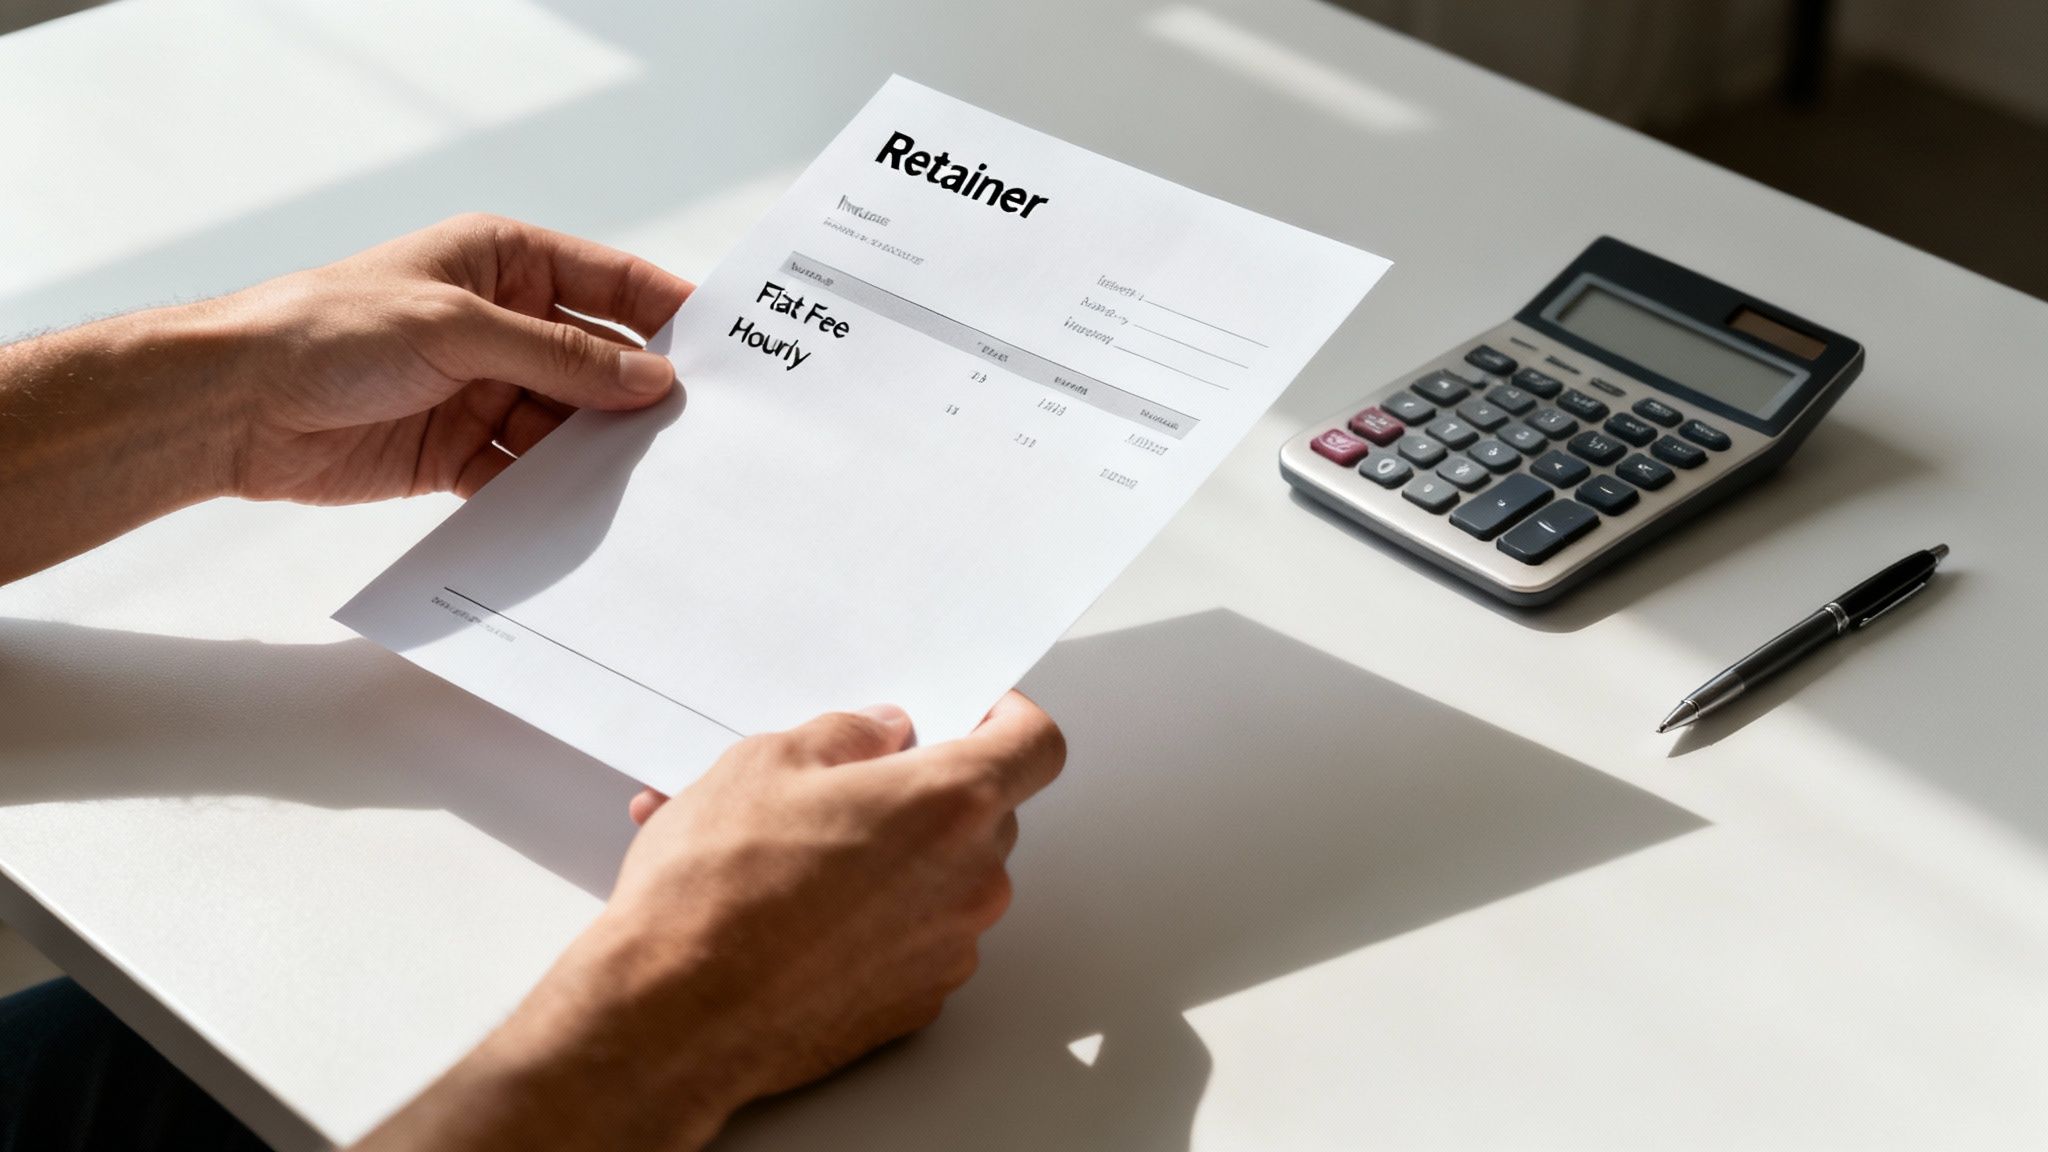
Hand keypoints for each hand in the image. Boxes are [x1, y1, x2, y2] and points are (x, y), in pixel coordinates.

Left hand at [214, 213, 691, 502]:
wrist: (235, 405)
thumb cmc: (330, 331)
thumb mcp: (459, 328)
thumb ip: (561, 355)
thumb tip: (650, 376)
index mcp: (503, 263)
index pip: (609, 282)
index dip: (667, 310)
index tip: (727, 347)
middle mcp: (501, 325)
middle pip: (597, 363)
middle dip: (640, 397)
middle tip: (699, 433)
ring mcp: (483, 390)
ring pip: (567, 425)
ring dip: (598, 454)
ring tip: (650, 485)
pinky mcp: (459, 453)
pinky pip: (524, 475)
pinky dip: (550, 495)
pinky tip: (584, 515)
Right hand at [356, 693, 1064, 1151]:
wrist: (673, 1015)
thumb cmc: (717, 892)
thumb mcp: (766, 761)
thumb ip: (846, 735)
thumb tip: (879, 733)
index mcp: (949, 804)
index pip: (1036, 745)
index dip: (1010, 719)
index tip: (978, 714)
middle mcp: (970, 880)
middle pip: (987, 814)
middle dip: (930, 793)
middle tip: (852, 786)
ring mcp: (950, 949)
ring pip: (946, 878)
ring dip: (893, 857)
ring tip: (791, 849)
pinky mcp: (917, 1002)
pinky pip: (917, 938)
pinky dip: (875, 918)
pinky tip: (796, 907)